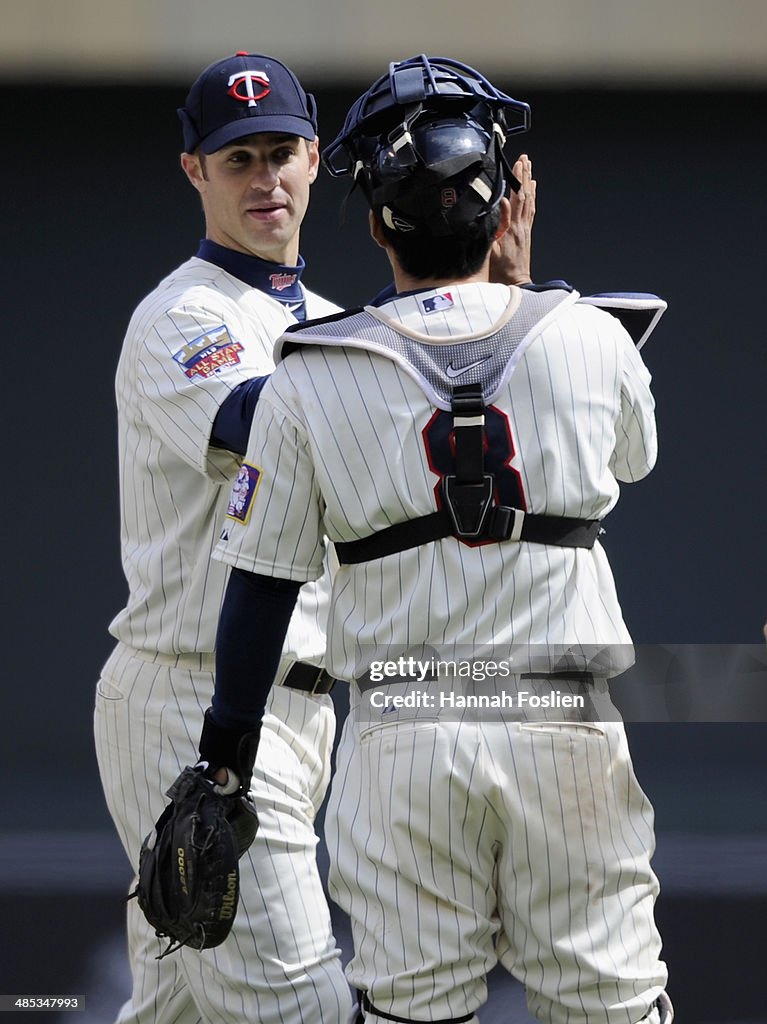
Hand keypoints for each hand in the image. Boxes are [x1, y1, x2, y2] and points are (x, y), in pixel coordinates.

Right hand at [489, 154, 535, 285]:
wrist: (516, 284)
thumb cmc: (501, 271)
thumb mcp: (492, 250)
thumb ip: (496, 226)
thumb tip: (500, 205)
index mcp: (512, 228)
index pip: (517, 198)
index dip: (517, 180)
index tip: (517, 164)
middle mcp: (522, 226)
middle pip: (525, 196)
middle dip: (524, 176)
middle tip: (525, 159)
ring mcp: (525, 230)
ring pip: (529, 201)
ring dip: (529, 183)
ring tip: (528, 168)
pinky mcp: (526, 234)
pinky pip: (530, 211)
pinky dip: (531, 197)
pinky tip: (532, 189)